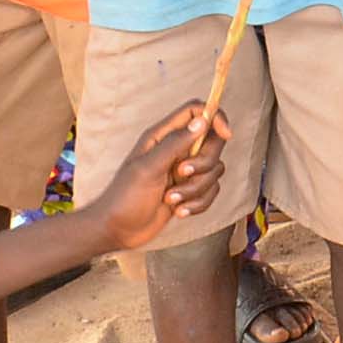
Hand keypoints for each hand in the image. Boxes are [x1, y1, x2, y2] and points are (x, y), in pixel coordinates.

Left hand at [85, 102, 230, 249]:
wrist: (117, 231)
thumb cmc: (125, 197)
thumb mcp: (149, 168)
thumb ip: (176, 143)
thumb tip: (202, 120)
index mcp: (163, 136)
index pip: (196, 112)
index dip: (214, 118)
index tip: (225, 135)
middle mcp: (176, 150)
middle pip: (212, 143)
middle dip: (203, 164)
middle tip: (181, 175)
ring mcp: (183, 171)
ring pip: (214, 170)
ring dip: (196, 190)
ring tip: (171, 199)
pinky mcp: (189, 191)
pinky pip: (211, 191)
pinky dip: (198, 203)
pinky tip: (178, 211)